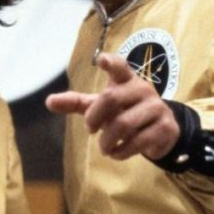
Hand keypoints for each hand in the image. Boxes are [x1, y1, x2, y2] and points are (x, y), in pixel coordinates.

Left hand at [46, 53, 178, 159]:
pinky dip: (121, 152)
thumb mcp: (102, 107)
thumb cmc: (125, 112)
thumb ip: (78, 103)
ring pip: (123, 124)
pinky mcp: (165, 127)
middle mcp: (143, 89)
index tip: (101, 59)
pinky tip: (117, 153)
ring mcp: (156, 107)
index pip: (120, 67)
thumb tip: (48, 101)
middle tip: (89, 130)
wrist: (162, 131)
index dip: (111, 62)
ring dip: (107, 141)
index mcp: (127, 80)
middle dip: (94, 117)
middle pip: (111, 98)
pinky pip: (138, 142)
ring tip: (104, 147)